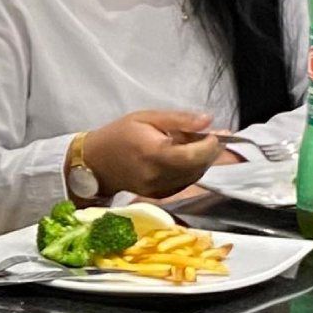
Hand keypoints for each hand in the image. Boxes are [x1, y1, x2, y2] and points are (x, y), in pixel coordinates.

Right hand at [79, 110, 225, 199]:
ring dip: (202, 162)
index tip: (215, 133)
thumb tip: (208, 120)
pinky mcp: (159, 195)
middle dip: (209, 153)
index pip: (192, 156)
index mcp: (153, 153)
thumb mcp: (148, 117)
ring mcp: (158, 189)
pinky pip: (184, 183)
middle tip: (211, 136)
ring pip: (194, 177)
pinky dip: (191, 171)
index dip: (209, 146)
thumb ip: (179, 120)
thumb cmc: (120, 134)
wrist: (97, 163)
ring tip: (197, 145)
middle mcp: (157, 175)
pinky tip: (185, 158)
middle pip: (197, 168)